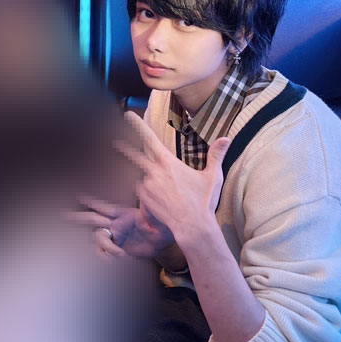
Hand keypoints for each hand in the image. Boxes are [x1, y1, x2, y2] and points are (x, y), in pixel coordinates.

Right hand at [69, 197, 174, 258]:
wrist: (164, 242)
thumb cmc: (162, 226)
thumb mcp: (157, 217)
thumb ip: (148, 211)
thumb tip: (144, 201)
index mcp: (123, 214)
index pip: (104, 206)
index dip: (91, 201)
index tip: (78, 196)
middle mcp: (116, 224)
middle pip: (92, 219)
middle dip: (77, 218)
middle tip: (61, 216)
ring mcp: (115, 236)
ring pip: (98, 238)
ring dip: (104, 247)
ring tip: (118, 254)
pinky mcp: (117, 248)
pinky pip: (104, 252)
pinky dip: (107, 256)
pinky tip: (118, 260)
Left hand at [115, 111, 230, 237]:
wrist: (192, 227)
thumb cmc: (203, 202)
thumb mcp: (212, 177)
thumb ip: (216, 155)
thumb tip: (226, 138)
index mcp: (168, 162)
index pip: (149, 138)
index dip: (137, 125)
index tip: (128, 115)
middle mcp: (154, 171)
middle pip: (134, 155)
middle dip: (123, 147)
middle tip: (114, 141)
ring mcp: (146, 186)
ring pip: (137, 174)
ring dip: (136, 172)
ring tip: (141, 178)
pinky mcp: (143, 199)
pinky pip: (139, 188)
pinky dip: (142, 188)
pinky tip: (153, 194)